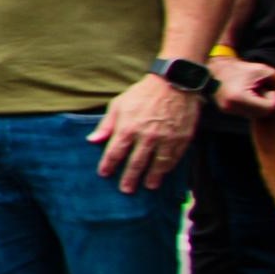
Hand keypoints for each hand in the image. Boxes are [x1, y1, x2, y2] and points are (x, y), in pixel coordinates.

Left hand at [89, 74, 202, 192]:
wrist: (174, 83)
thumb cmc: (142, 94)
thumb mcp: (118, 105)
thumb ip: (106, 125)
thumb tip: (92, 141)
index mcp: (128, 128)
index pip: (115, 153)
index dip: (108, 165)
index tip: (104, 174)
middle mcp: (147, 137)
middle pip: (136, 163)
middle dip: (130, 178)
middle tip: (126, 190)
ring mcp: (166, 139)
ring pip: (158, 164)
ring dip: (152, 177)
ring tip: (148, 186)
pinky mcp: (182, 138)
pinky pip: (174, 158)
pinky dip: (168, 167)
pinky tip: (164, 172)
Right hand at [213, 55, 274, 117]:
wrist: (214, 69)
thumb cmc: (237, 69)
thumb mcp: (261, 69)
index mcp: (238, 98)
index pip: (267, 108)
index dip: (274, 99)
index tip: (271, 89)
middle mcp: (231, 107)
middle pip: (261, 113)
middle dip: (267, 103)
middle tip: (264, 90)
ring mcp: (227, 110)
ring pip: (254, 114)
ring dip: (259, 105)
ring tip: (255, 92)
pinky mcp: (226, 110)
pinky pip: (246, 112)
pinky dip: (251, 105)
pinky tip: (248, 95)